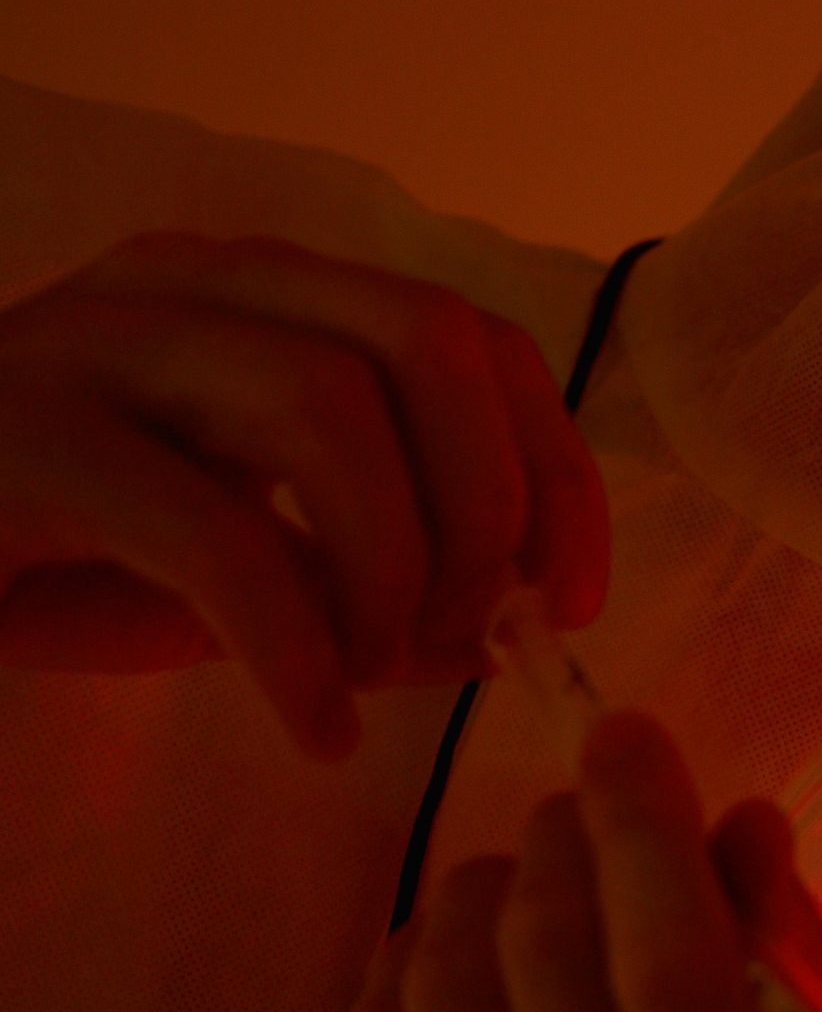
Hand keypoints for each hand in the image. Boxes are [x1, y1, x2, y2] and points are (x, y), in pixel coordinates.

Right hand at [0, 232, 608, 757]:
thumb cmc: (43, 557)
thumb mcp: (240, 571)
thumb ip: (370, 587)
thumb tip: (504, 630)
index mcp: (262, 295)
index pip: (472, 337)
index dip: (555, 465)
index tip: (575, 594)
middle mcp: (191, 285)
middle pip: (427, 340)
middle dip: (491, 504)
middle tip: (478, 632)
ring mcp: (93, 343)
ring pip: (329, 411)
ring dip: (391, 567)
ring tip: (372, 674)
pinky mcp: (18, 438)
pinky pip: (213, 531)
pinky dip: (295, 646)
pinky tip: (314, 726)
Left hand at [345, 711, 821, 1011]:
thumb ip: (796, 987)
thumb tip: (745, 822)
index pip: (671, 948)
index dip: (643, 822)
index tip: (628, 736)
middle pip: (551, 949)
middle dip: (565, 838)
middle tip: (583, 802)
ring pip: (446, 988)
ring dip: (480, 894)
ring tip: (517, 872)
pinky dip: (399, 978)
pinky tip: (434, 952)